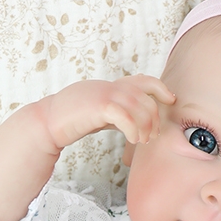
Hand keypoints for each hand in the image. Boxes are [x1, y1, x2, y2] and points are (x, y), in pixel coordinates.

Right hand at [44, 75, 175, 149]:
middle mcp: (113, 87)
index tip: (170, 100)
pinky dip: (134, 130)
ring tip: (141, 140)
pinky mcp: (100, 106)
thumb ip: (120, 113)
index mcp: (114, 86)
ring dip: (145, 127)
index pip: (145, 80)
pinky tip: (132, 139)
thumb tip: (138, 124)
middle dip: (154, 119)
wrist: (50, 120)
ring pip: (140, 108)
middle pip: (147, 99)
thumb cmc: (75, 118)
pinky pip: (127, 116)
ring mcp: (107, 94)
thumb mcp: (102, 112)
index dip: (161, 89)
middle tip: (151, 136)